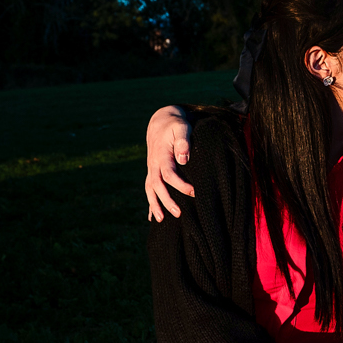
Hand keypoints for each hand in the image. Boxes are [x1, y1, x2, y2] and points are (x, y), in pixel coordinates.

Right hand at [144, 106, 193, 221]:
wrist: (161, 122)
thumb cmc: (175, 125)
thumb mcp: (181, 127)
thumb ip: (183, 141)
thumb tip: (183, 159)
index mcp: (161, 155)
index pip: (168, 174)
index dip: (180, 185)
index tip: (194, 193)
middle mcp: (153, 164)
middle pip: (157, 186)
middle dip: (166, 201)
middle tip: (179, 213)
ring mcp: (151, 169)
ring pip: (150, 189)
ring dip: (154, 205)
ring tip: (161, 220)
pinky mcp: (152, 171)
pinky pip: (149, 189)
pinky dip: (150, 203)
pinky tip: (152, 217)